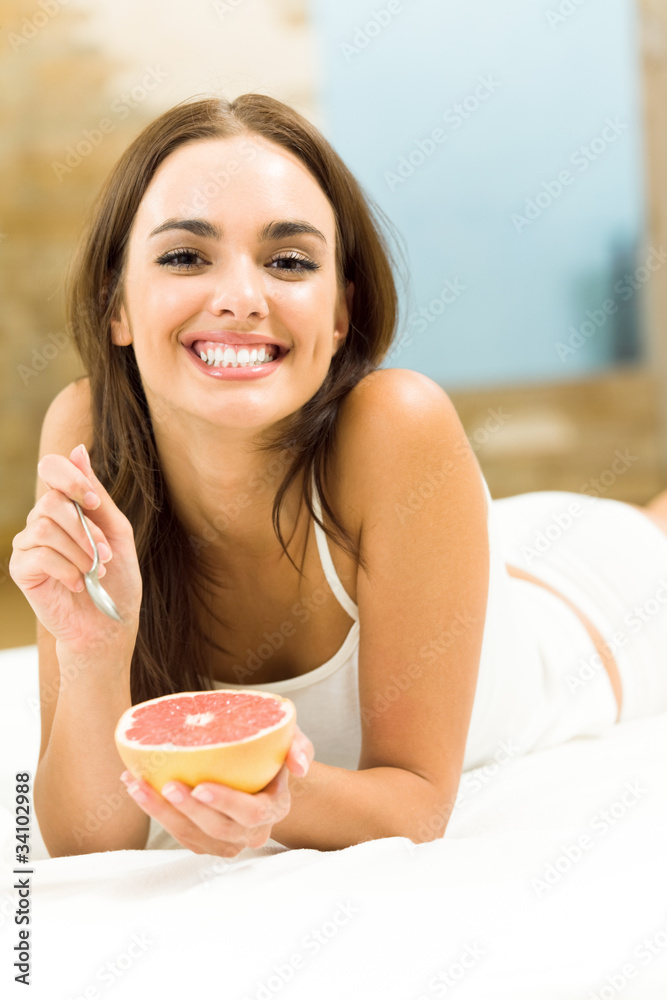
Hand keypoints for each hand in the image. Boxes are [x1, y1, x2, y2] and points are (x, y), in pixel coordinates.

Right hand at [10, 444, 141, 650]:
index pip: (52, 468)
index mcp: (67, 506)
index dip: (71, 478)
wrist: (109, 625)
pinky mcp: (22, 569)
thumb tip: (76, 450)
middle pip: (52, 501)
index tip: (95, 503)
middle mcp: (43, 519)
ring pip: (44, 527)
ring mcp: (29, 544)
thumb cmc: (117, 578)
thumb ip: (97, 494)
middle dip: (85, 529)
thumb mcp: (117, 531)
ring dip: (79, 551)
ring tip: (95, 571)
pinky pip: (39, 555)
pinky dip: (67, 569)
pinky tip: (79, 584)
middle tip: (105, 555)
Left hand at [120, 725, 314, 856]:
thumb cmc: (273, 752)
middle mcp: (252, 832)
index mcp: (274, 808)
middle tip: (166, 785)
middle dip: (188, 810)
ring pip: (192, 836)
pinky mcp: (204, 842)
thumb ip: (298, 747)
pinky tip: (135, 786)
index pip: (251, 812)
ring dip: (162, 813)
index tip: (200, 786)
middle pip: (218, 828)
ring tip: (138, 785)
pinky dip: (155, 812)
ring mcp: (227, 841)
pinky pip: (178, 834)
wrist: (261, 772)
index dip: (225, 802)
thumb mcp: (292, 741)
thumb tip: (299, 766)